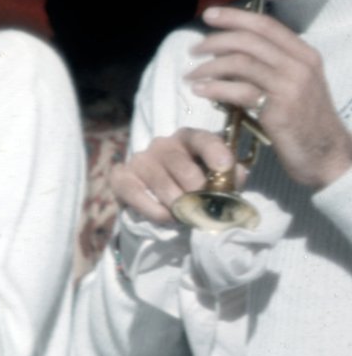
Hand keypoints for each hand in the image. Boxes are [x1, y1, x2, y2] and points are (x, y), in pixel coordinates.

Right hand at [109, 127, 238, 224]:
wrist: (162, 200)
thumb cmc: (195, 186)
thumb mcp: (217, 179)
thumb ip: (230, 176)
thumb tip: (236, 176)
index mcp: (188, 139)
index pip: (201, 138)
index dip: (214, 151)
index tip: (224, 169)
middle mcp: (162, 144)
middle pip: (179, 163)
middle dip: (195, 188)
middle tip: (204, 206)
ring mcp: (140, 159)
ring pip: (160, 182)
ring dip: (177, 204)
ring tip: (187, 217)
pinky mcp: (120, 176)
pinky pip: (134, 192)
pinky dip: (153, 209)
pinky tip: (166, 217)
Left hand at [189, 6, 351, 189]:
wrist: (326, 153)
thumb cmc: (303, 120)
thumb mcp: (292, 85)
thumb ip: (267, 66)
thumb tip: (225, 53)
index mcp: (304, 54)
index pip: (266, 25)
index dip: (234, 16)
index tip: (209, 14)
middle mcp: (300, 65)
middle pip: (248, 40)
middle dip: (214, 41)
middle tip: (193, 50)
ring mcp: (291, 86)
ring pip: (240, 63)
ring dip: (208, 67)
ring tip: (191, 75)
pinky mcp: (279, 109)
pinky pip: (239, 91)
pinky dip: (214, 88)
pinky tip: (200, 90)